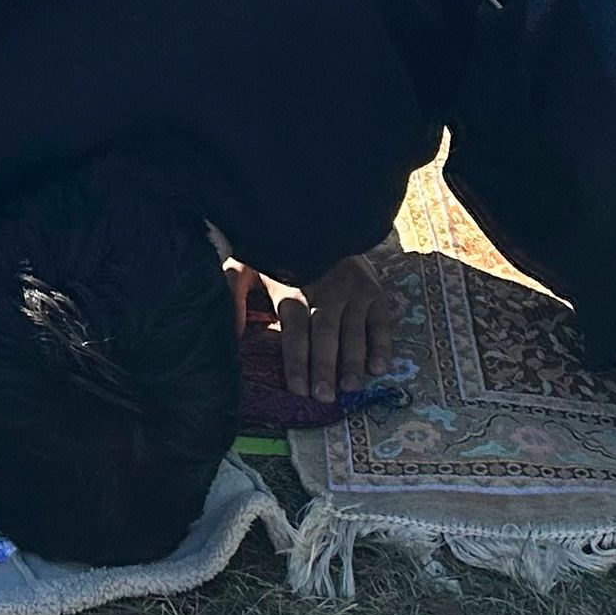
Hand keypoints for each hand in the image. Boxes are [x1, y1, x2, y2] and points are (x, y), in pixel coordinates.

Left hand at [243, 250, 400, 401]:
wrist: (318, 218)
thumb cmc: (280, 251)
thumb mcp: (248, 262)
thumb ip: (234, 290)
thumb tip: (233, 329)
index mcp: (294, 287)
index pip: (296, 328)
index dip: (297, 359)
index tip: (297, 389)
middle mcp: (327, 290)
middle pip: (325, 333)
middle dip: (325, 366)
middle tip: (324, 396)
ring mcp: (353, 290)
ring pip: (353, 330)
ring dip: (352, 361)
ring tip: (350, 388)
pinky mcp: (374, 291)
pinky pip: (382, 322)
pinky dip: (382, 345)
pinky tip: (378, 368)